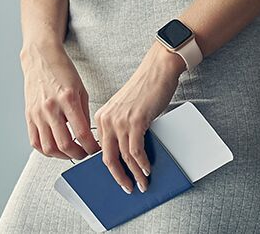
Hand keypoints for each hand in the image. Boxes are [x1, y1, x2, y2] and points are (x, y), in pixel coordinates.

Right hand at [20, 41, 98, 160]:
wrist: (41, 58)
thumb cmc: (63, 71)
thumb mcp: (81, 89)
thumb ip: (84, 113)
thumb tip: (89, 136)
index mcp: (68, 99)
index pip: (82, 133)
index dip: (91, 147)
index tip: (96, 150)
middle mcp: (51, 108)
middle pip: (64, 144)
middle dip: (78, 155)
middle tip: (85, 154)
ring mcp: (38, 113)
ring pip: (48, 148)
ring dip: (62, 156)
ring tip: (71, 153)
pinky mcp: (29, 116)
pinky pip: (35, 142)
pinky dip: (46, 151)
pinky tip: (55, 149)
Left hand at [92, 42, 184, 192]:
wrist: (158, 70)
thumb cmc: (145, 88)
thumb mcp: (126, 110)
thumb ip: (122, 128)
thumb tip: (128, 153)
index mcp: (101, 117)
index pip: (101, 150)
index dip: (111, 168)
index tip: (118, 178)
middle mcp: (107, 120)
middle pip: (108, 158)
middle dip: (119, 177)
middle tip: (128, 188)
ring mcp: (120, 121)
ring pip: (124, 157)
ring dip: (135, 174)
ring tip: (143, 183)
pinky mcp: (135, 121)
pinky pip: (136, 150)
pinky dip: (142, 163)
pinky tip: (148, 169)